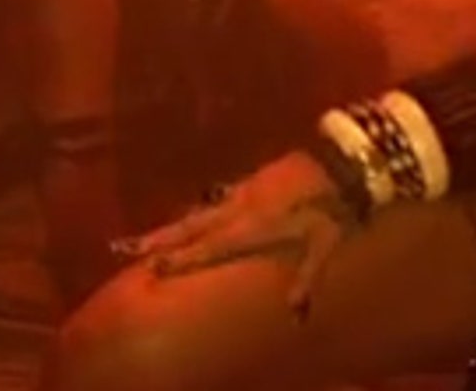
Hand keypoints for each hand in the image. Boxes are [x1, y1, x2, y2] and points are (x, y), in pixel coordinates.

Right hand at [115, 152, 357, 316]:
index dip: (181, 259)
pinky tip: (201, 208)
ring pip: (203, 210)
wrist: (345, 161)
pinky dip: (205, 206)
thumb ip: (306, 280)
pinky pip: (222, 196)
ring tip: (151, 235)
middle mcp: (241, 209)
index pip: (209, 247)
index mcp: (252, 228)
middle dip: (162, 239)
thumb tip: (295, 315)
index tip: (152, 269)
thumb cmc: (335, 209)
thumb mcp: (324, 247)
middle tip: (130, 249)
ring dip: (177, 224)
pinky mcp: (258, 177)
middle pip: (194, 226)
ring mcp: (247, 190)